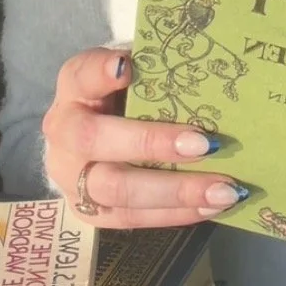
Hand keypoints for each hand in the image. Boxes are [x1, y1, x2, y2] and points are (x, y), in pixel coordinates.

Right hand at [42, 47, 246, 228]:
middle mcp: (63, 133)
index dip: (101, 72)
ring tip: (222, 190)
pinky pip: (130, 218)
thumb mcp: (135, 71)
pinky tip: (209, 207)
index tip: (127, 67)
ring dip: (174, 191)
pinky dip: (173, 214)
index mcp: (73, 87)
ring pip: (115, 189)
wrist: (91, 133)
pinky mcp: (88, 211)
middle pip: (95, 141)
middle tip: (205, 145)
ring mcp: (71, 177)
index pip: (82, 75)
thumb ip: (156, 71)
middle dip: (152, 143)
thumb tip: (208, 76)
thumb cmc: (125, 94)